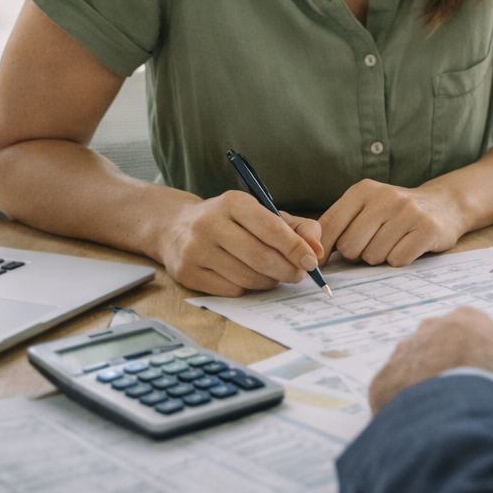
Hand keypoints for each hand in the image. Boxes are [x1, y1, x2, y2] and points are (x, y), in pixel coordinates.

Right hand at [157, 191, 323, 295]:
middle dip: (287, 270)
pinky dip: (248, 288)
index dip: (296, 248)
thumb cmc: (229, 220)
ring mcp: (195, 249)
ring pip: (246, 277)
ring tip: (276, 276)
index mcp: (232, 202)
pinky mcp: (187, 273)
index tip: (312, 261)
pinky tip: (250, 279)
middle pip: (260, 257)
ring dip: (270, 281)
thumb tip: (317, 249)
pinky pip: (230, 290)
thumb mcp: (261, 212)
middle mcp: (210, 223)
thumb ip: (296, 226)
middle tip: (300, 275)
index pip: (271, 228)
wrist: (175, 226)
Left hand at [318, 179, 465, 266]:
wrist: (444, 204)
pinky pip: (397, 260)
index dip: (323, 249)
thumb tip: (314, 256)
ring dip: (380, 257)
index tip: (322, 262)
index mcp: (363, 190)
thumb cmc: (396, 212)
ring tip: (393, 242)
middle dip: (357, 254)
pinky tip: (408, 246)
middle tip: (372, 246)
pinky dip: (399, 260)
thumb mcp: (366, 207)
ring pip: (373, 256)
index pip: (330, 225)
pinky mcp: (427, 229)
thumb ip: (340, 225)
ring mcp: (408, 212)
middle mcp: (385, 197)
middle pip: (350, 246)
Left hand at [369, 307, 492, 412]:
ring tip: (445, 414)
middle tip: (470, 396)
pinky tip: (424, 424)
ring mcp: (403, 356)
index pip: (475, 331)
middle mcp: (429, 330)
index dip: (486, 355)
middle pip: (442, 346)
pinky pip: (394, 394)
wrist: (456, 421)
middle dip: (453, 367)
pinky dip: (406, 407)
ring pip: (415, 368)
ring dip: (427, 385)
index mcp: (466, 320)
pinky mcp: (383, 385)